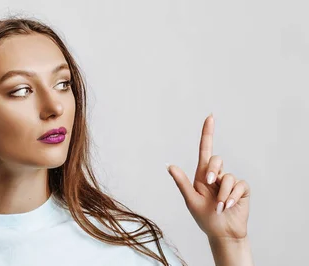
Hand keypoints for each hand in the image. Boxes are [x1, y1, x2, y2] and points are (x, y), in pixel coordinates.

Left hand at [166, 114, 250, 239]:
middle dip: (212, 170)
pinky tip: (228, 206)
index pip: (205, 150)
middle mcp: (217, 176)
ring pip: (228, 176)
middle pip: (216, 160)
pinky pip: (239, 185)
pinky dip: (232, 195)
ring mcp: (230, 182)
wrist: (222, 233)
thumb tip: (169, 166)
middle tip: (208, 184)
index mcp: (202, 175)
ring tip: (219, 206)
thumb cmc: (204, 218)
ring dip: (222, 192)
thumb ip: (182, 183)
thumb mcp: (191, 200)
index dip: (207, 133)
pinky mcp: (242, 190)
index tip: (210, 117)